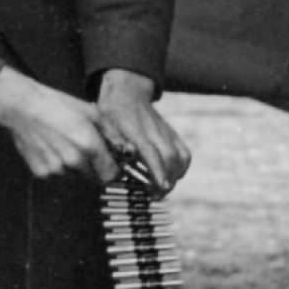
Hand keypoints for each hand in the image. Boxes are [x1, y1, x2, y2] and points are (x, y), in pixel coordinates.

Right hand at [0, 66, 117, 182]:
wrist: (21, 106)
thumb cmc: (55, 104)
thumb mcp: (91, 111)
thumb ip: (111, 133)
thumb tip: (124, 148)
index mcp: (89, 145)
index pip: (111, 174)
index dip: (114, 170)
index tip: (112, 163)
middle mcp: (74, 161)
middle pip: (96, 178)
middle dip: (96, 168)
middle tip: (88, 151)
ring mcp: (57, 169)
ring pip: (77, 177)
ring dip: (77, 167)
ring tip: (66, 145)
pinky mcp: (42, 173)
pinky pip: (59, 175)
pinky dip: (59, 167)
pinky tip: (53, 149)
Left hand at [92, 69, 189, 192]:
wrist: (127, 92)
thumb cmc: (111, 114)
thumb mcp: (104, 129)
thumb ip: (112, 149)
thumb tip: (115, 173)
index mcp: (134, 130)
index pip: (150, 152)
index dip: (157, 170)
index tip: (161, 187)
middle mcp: (154, 131)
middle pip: (169, 157)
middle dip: (167, 180)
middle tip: (155, 195)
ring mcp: (165, 132)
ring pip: (180, 156)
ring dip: (175, 176)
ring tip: (162, 188)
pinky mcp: (172, 133)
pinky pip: (184, 153)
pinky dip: (182, 168)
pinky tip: (171, 177)